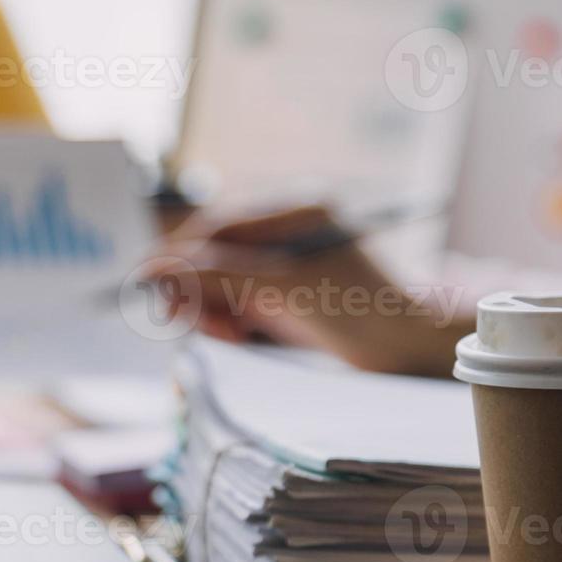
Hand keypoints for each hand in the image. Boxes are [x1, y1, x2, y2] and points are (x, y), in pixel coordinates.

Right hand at [146, 205, 463, 375]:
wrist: (414, 352)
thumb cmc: (364, 311)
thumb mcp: (285, 287)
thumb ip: (220, 273)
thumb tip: (159, 266)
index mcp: (298, 209)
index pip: (220, 225)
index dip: (180, 254)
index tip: (147, 282)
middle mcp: (291, 230)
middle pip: (217, 252)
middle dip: (196, 286)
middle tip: (180, 318)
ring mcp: (290, 264)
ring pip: (224, 280)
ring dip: (210, 306)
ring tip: (221, 333)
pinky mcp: (290, 297)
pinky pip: (240, 301)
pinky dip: (228, 318)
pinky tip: (233, 335)